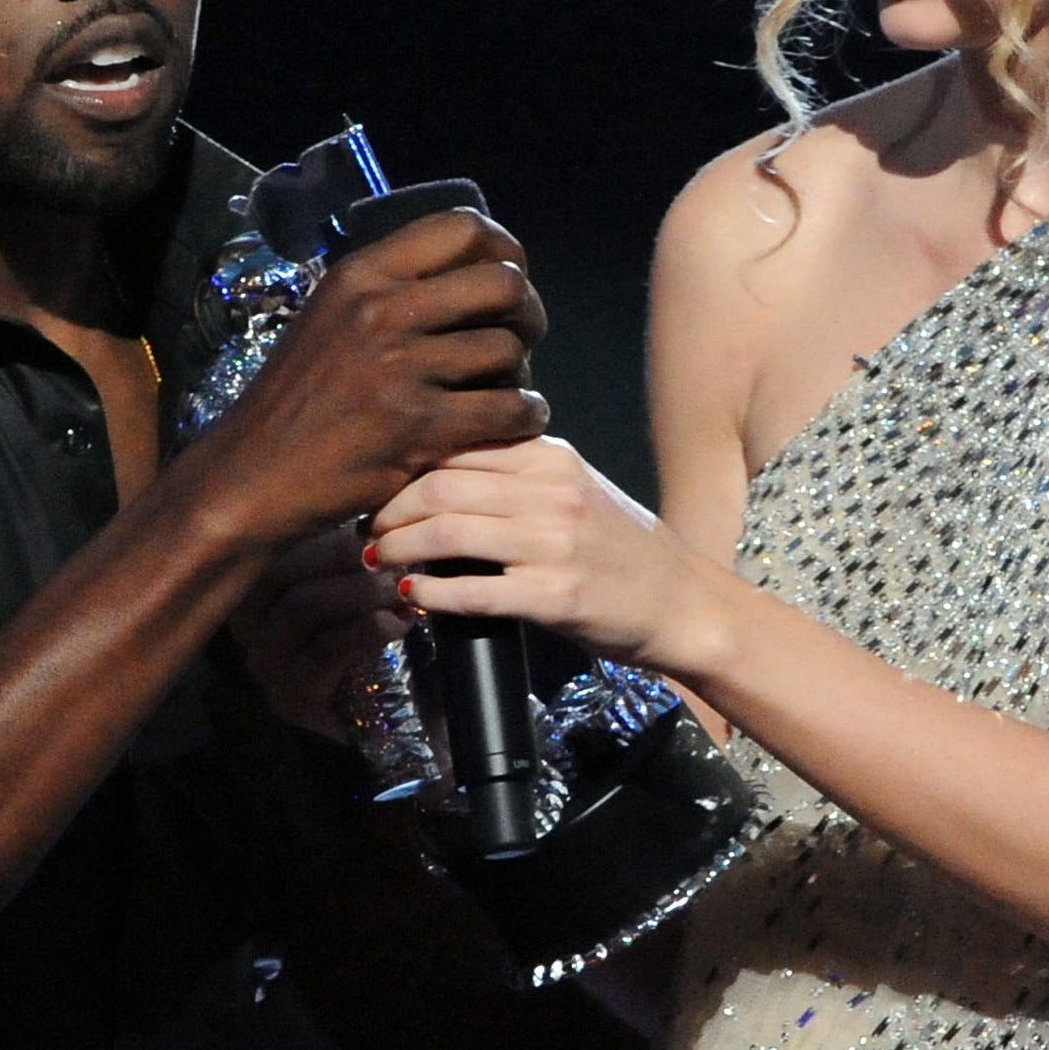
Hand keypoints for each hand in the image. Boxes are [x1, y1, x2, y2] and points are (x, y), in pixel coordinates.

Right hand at [199, 211, 548, 547]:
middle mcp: (380, 310)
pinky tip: (515, 421)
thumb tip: (472, 270)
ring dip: (522, 372)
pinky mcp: (416, 428)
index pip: (463, 228)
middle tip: (520, 338)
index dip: (505, 250)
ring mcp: (399, 368)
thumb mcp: (331, 318)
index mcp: (362, 274)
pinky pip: (508, 409)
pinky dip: (526, 416)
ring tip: (504, 389)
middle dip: (526, 311)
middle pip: (502, 283)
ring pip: (508, 349)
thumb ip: (391, 289)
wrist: (255, 474)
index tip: (510, 276)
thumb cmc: (298, 400)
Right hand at [234, 525, 417, 740]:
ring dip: (357, 593)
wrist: (417, 714)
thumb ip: (352, 544)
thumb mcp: (362, 577)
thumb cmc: (385, 632)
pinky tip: (398, 623)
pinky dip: (366, 631)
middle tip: (390, 558)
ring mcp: (268, 669)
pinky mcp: (293, 702)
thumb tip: (368, 495)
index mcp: (257, 592)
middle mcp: (249, 630)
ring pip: (301, 608)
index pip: (271, 547)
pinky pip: (324, 652)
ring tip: (398, 590)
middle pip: (278, 573)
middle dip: (340, 560)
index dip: (322, 534)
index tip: (371, 529)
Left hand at [369, 437, 720, 671]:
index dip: (402, 470)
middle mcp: (552, 492)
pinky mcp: (555, 597)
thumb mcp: (572, 490)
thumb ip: (514, 476)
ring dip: (398, 549)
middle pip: (439, 486)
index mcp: (551, 456)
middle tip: (367, 531)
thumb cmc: (619, 550)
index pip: (455, 447)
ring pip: (446, 533)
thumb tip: (433, 478)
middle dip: (388, 510)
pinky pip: (471, 591)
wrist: (681, 602)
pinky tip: (410, 596)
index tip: (377, 492)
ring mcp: (554, 544)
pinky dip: (428, 594)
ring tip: (378, 561)